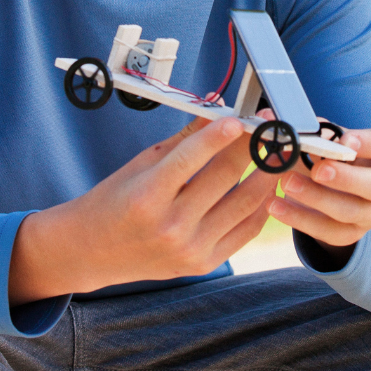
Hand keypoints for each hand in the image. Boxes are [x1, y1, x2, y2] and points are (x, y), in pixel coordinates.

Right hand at [8, 117, 278, 303]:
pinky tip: (266, 184)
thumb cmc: (115, 200)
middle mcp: (171, 226)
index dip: (220, 135)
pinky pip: (246, 230)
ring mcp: (191, 249)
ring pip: (245, 204)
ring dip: (268, 175)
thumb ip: (186, 137)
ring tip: (278, 152)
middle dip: (254, 147)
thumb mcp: (143, 162)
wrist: (93, 251)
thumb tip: (217, 106)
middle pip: (226, 178)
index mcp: (148, 195)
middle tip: (270, 127)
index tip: (241, 117)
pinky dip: (262, 205)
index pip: (192, 158)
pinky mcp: (204, 264)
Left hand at [267, 126, 370, 268]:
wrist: (337, 185)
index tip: (345, 141)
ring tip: (287, 182)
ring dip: (316, 198)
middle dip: (347, 179)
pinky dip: (300, 219)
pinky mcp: (353, 233)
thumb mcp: (330, 136)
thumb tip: (277, 123)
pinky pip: (329, 232)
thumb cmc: (336, 152)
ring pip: (351, 212)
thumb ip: (310, 129)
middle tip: (318, 170)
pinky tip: (277, 206)